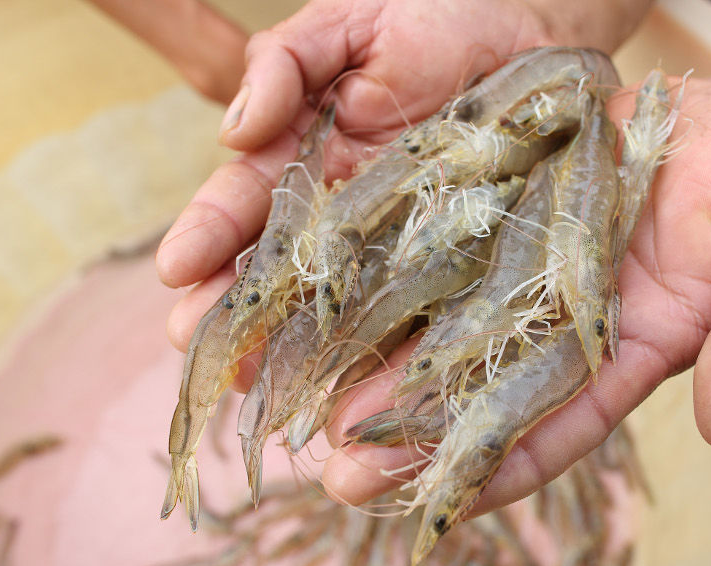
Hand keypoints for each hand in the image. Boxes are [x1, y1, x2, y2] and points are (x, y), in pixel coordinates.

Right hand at [156, 0, 598, 354]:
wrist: (533, 31)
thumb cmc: (436, 15)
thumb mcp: (349, 24)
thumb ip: (285, 64)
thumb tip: (235, 131)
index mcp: (301, 155)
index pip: (242, 204)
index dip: (208, 236)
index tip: (176, 270)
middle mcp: (335, 213)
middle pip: (272, 271)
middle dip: (230, 310)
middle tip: (195, 348)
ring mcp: (388, 245)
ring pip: (328, 306)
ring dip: (286, 347)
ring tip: (249, 383)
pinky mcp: (444, 263)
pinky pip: (406, 310)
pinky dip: (374, 349)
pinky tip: (345, 384)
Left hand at [318, 76, 710, 511]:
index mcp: (630, 348)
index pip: (560, 426)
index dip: (501, 471)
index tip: (436, 512)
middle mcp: (561, 321)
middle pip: (478, 390)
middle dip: (413, 437)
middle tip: (340, 475)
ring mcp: (523, 266)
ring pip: (440, 328)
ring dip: (379, 367)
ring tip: (309, 407)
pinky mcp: (497, 210)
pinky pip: (433, 249)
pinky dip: (385, 279)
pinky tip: (329, 306)